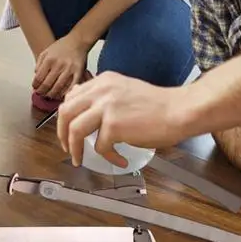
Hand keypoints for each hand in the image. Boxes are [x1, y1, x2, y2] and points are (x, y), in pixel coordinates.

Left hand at [33, 33, 90, 98]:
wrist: (77, 41)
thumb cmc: (62, 46)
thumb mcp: (46, 51)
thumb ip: (39, 63)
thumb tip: (36, 75)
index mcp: (49, 60)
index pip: (38, 78)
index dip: (35, 85)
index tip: (35, 88)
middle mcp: (58, 65)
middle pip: (47, 84)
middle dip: (42, 92)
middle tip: (41, 93)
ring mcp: (69, 69)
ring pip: (58, 88)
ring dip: (52, 94)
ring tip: (49, 95)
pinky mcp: (78, 72)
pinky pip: (71, 86)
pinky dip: (65, 93)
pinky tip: (61, 94)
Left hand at [57, 72, 182, 166]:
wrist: (178, 110)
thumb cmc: (157, 105)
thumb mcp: (124, 91)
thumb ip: (105, 97)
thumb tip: (87, 114)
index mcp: (103, 81)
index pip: (72, 96)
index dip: (67, 116)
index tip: (69, 130)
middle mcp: (101, 90)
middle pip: (65, 111)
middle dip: (62, 133)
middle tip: (68, 148)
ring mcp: (106, 106)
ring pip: (74, 129)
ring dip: (74, 148)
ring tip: (80, 159)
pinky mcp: (114, 125)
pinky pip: (100, 147)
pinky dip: (108, 157)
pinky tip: (120, 160)